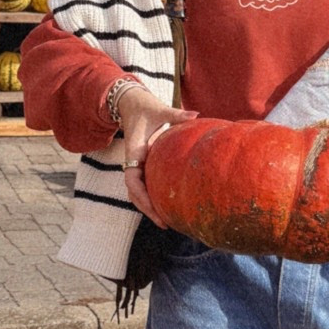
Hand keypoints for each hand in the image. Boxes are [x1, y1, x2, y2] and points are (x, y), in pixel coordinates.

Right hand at [114, 85, 197, 226]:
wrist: (134, 104)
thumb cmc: (146, 108)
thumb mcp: (160, 110)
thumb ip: (175, 115)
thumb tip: (195, 114)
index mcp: (134, 153)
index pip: (133, 182)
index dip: (142, 198)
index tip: (154, 210)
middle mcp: (133, 162)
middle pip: (135, 194)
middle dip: (147, 209)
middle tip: (165, 224)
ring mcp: (138, 165)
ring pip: (139, 192)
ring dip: (149, 207)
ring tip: (167, 221)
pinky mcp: (143, 164)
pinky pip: (146, 184)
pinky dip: (153, 196)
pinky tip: (168, 205)